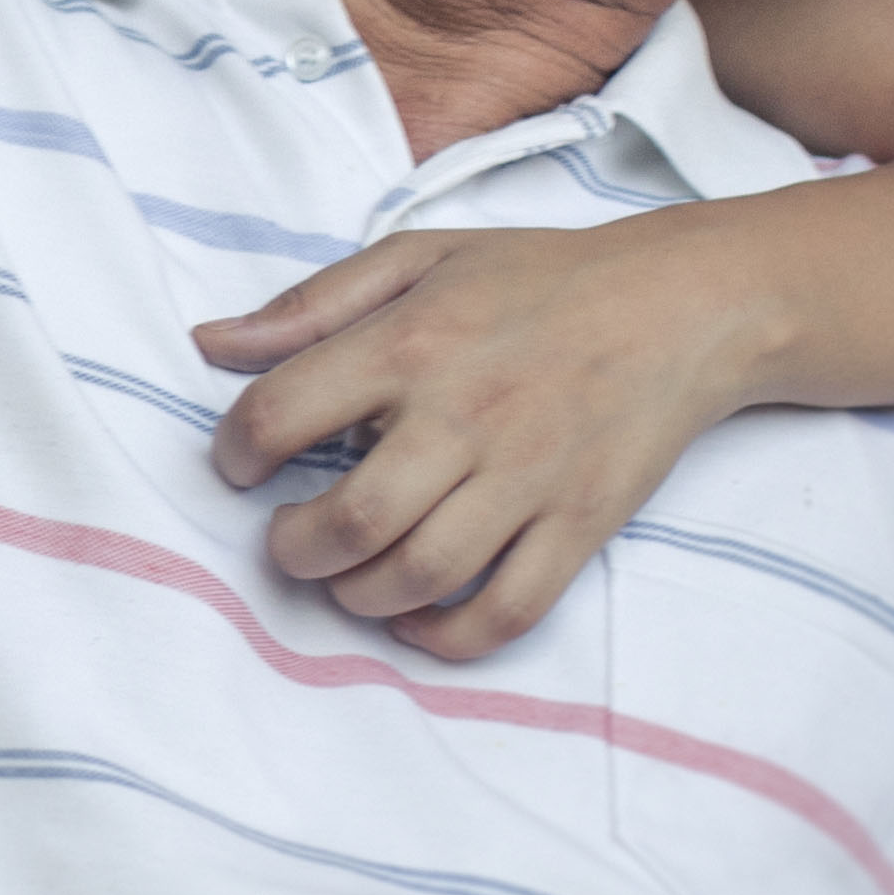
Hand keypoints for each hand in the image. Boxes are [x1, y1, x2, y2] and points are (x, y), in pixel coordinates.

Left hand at [190, 220, 779, 659]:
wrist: (684, 304)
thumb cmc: (538, 278)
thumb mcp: (417, 257)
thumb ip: (309, 305)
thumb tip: (209, 343)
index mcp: (412, 344)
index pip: (280, 414)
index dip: (235, 453)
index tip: (242, 467)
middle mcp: (466, 415)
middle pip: (350, 520)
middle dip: (294, 549)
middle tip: (289, 540)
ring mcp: (529, 477)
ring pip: (421, 575)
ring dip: (359, 596)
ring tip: (346, 575)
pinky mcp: (582, 523)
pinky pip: (507, 610)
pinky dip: (447, 637)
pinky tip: (414, 619)